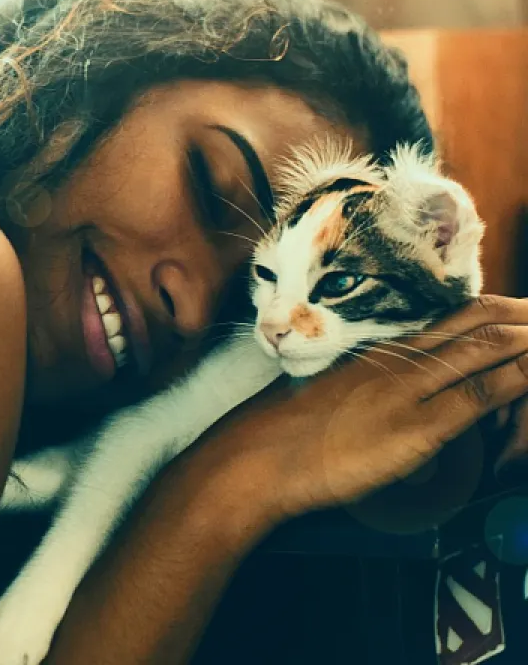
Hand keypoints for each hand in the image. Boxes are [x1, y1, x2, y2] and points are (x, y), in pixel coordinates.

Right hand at [179, 295, 527, 541]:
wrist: (261, 453)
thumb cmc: (286, 427)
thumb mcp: (330, 392)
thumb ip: (367, 383)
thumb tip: (395, 384)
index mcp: (379, 351)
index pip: (448, 321)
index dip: (492, 311)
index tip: (519, 310)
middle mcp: (397, 360)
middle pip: (471, 324)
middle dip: (518, 315)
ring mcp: (407, 389)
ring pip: (481, 352)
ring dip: (524, 340)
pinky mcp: (416, 427)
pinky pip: (476, 397)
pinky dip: (512, 381)